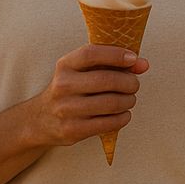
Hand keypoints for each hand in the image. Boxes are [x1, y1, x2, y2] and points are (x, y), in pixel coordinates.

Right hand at [23, 45, 148, 147]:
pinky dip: (124, 117)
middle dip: (129, 82)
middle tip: (134, 85)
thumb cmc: (72, 89)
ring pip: (111, 103)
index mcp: (65, 65)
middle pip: (106, 80)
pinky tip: (123, 114)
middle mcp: (62, 86)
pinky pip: (109, 123)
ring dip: (129, 101)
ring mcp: (66, 110)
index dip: (116, 54)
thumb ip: (112, 64)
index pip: (91, 53)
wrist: (40, 120)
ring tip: (129, 100)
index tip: (134, 58)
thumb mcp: (83, 71)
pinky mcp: (72, 130)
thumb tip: (143, 64)